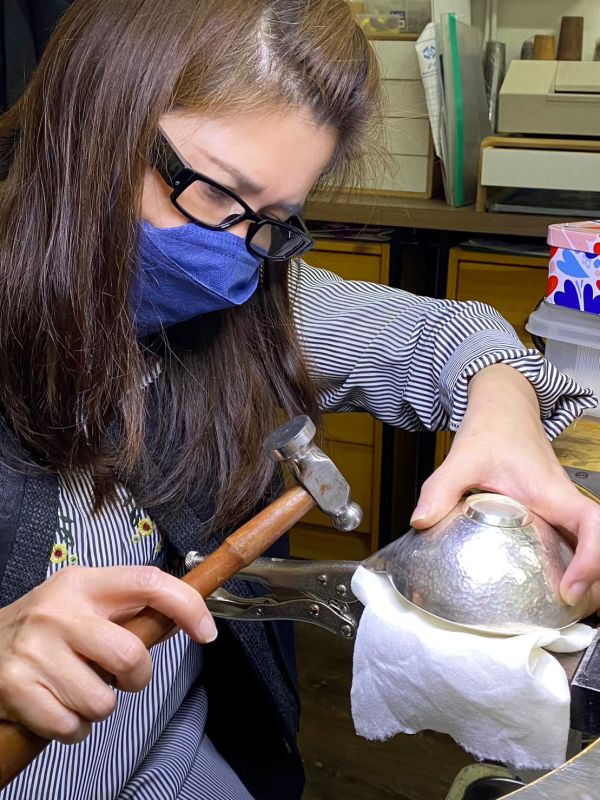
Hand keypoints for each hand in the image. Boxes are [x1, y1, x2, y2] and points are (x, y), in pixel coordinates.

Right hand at [0, 565, 216, 743]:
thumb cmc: (47, 627)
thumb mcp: (86, 602)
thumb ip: (132, 610)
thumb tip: (185, 619)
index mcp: (84, 583)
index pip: (149, 582)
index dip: (187, 606)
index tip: (206, 632)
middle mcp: (59, 612)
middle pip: (131, 655)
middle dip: (137, 677)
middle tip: (119, 676)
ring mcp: (35, 651)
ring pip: (103, 702)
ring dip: (100, 706)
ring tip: (79, 688)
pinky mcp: (16, 689)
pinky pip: (72, 727)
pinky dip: (74, 728)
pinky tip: (59, 705)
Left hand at [411, 364, 599, 613]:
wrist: (503, 410)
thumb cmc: (493, 430)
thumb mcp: (464, 456)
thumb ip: (441, 488)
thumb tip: (421, 522)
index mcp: (553, 493)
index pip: (593, 525)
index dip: (593, 559)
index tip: (570, 588)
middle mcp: (565, 506)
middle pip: (599, 547)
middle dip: (595, 584)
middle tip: (567, 615)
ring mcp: (561, 513)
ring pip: (588, 549)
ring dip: (588, 582)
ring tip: (561, 614)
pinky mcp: (552, 517)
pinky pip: (572, 546)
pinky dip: (571, 570)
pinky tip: (547, 593)